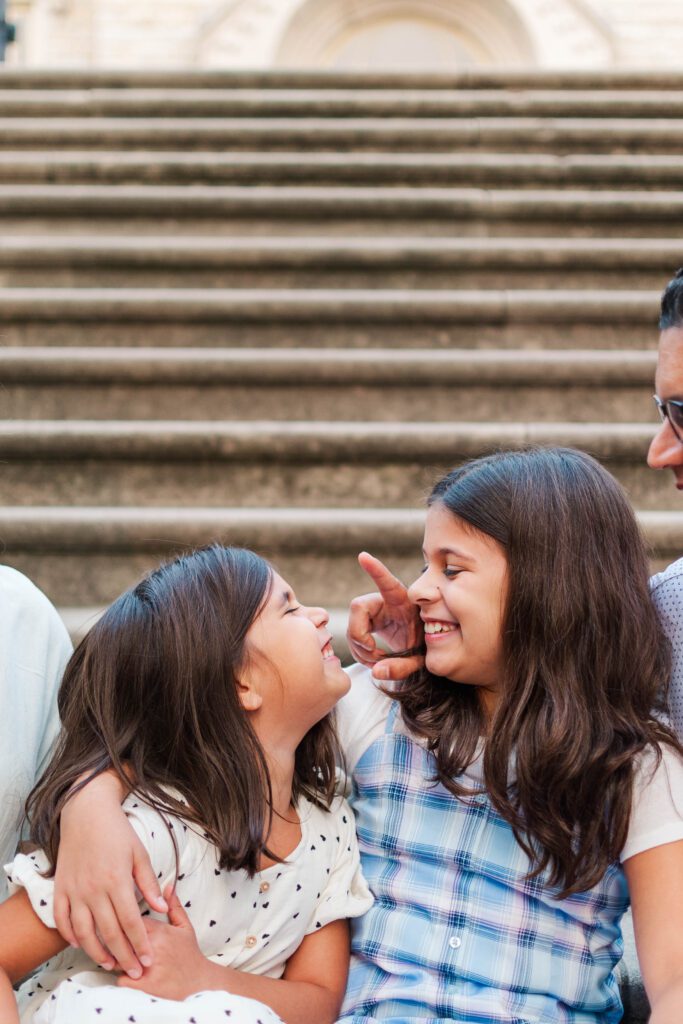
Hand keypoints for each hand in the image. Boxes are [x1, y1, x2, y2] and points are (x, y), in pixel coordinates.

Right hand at [54, 772, 167, 978]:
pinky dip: (69, 935)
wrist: (86, 812)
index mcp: (116, 880)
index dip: (140, 943)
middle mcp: (93, 889)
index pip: (131, 921)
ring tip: (109, 963)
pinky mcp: (60, 888)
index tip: (149, 958)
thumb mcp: (140, 853)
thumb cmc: (117, 831)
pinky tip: (80, 943)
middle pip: (108, 932)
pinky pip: (61, 919)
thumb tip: (163, 908)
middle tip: (134, 971)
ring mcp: (74, 890)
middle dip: (123, 955)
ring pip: (83, 932)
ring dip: (96, 951)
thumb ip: (149, 883)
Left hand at [118, 886, 218, 999]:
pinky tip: (127, 976)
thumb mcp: (185, 927)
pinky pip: (121, 979)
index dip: (122, 921)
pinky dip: (121, 978)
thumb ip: (174, 906)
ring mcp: (147, 967)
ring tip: (119, 960)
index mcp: (158, 931)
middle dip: (114, 940)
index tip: (120, 923)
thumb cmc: (189, 954)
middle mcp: (151, 947)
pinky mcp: (144, 985)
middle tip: (114, 942)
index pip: (129, 919)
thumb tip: (168, 885)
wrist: (199, 983)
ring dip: (115, 960)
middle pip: (120, 938)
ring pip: (117, 959)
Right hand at [347, 552, 422, 680]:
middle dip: (360, 635)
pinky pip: (353, 635)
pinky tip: (373, 659)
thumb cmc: (425, 648)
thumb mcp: (419, 660)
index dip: (375, 569)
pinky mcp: (367, 622)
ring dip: (360, 648)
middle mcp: (384, 601)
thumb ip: (401, 667)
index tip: (363, 556)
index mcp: (402, 601)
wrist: (424, 649)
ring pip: (352, 625)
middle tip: (374, 653)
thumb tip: (376, 672)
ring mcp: (374, 611)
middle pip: (358, 608)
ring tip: (378, 660)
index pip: (388, 582)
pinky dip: (359, 651)